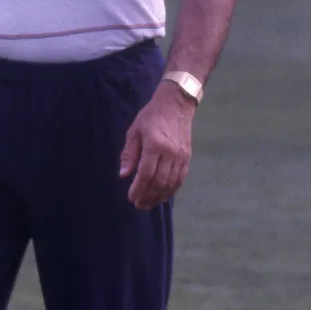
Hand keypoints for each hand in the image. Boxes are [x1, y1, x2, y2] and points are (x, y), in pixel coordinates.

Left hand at [119, 81, 194, 209]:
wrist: (175, 105)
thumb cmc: (151, 116)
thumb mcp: (134, 131)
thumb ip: (129, 154)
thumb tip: (123, 175)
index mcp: (155, 145)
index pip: (146, 173)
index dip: (139, 188)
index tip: (131, 197)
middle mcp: (170, 153)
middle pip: (160, 182)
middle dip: (148, 196)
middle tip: (138, 204)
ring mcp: (181, 157)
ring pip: (171, 184)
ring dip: (159, 197)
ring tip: (148, 203)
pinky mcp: (187, 158)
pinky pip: (180, 179)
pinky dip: (171, 190)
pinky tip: (162, 195)